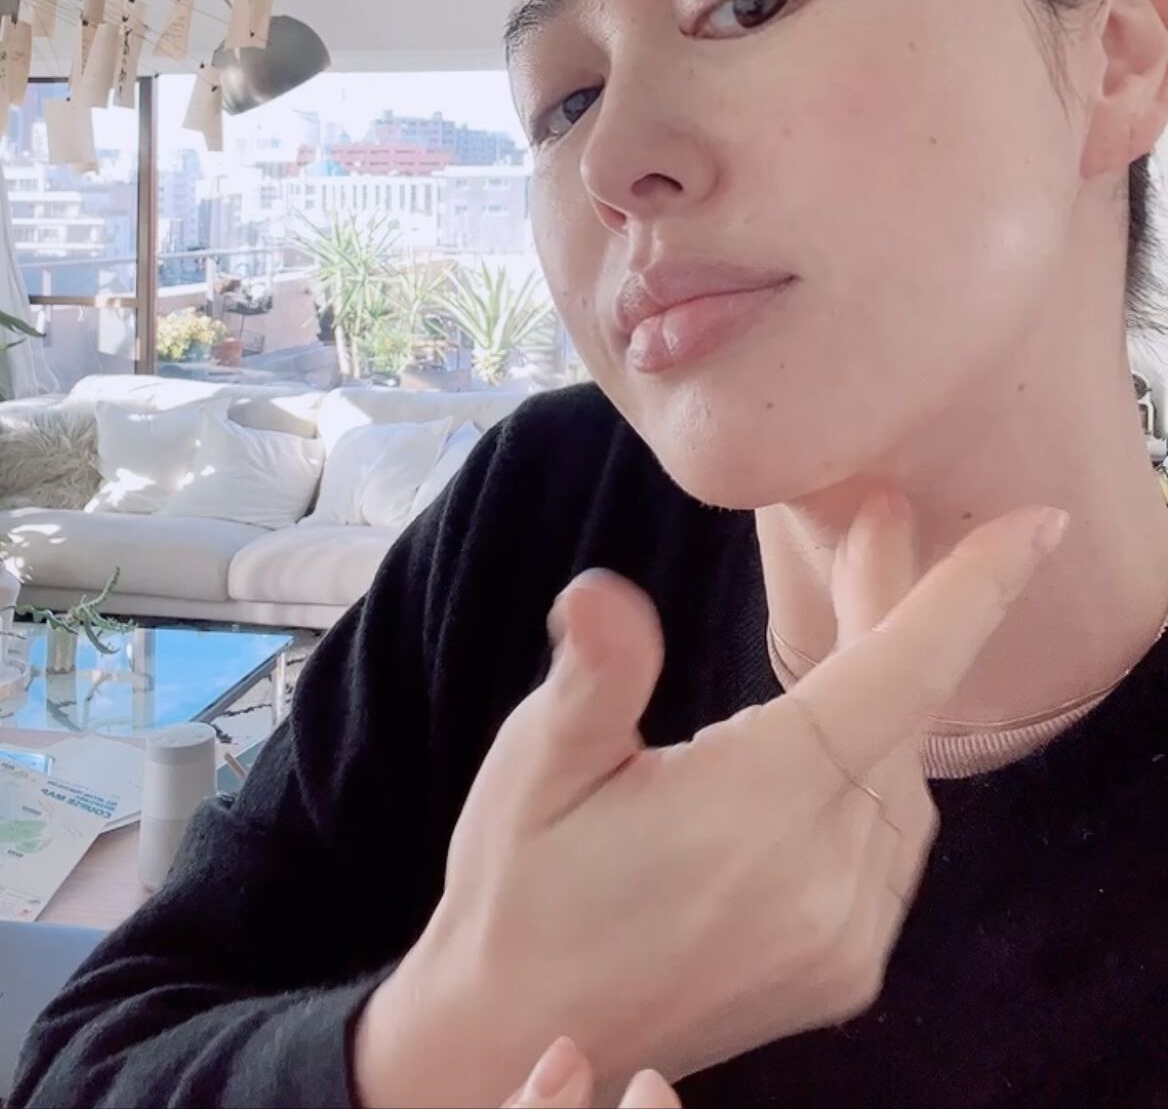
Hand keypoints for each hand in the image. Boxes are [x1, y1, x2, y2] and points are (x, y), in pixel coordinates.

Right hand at [356, 497, 1064, 1106]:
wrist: (521, 1035)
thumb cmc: (519, 887)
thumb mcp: (534, 769)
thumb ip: (592, 679)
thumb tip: (602, 594)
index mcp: (754, 813)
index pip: (899, 679)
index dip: (971, 594)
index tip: (1037, 525)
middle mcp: (823, 882)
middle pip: (901, 710)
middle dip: (895, 607)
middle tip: (875, 519)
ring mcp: (844, 936)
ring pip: (904, 772)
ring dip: (886, 688)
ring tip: (851, 609)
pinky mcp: (845, 967)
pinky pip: (896, 838)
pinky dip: (879, 765)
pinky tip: (836, 731)